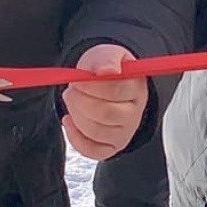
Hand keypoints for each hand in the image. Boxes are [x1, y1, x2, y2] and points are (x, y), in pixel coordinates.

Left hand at [62, 44, 148, 159]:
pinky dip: (75, 138)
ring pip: (96, 132)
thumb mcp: (107, 54)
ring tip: (72, 101)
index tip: (77, 80)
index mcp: (136, 89)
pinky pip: (92, 151)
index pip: (116, 91)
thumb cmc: (105, 70)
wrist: (103, 82)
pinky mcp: (111, 147)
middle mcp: (134, 114)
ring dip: (75, 115)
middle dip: (80, 102)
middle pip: (106, 114)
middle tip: (70, 91)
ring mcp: (124, 133)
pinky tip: (69, 121)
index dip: (90, 86)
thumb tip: (108, 70)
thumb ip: (108, 59)